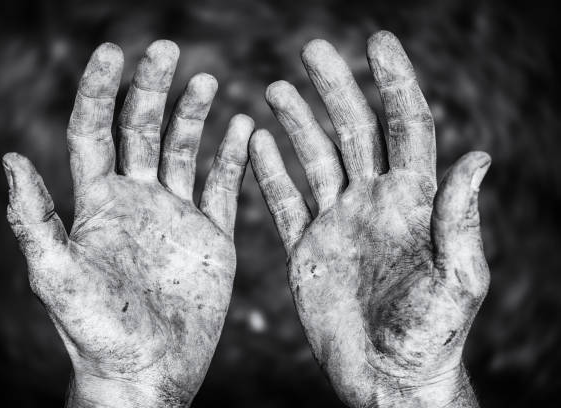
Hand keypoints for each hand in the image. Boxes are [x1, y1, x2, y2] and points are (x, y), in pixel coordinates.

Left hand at [4, 41, 253, 407]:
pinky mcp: (211, 235)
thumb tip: (9, 157)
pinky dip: (233, 156)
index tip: (114, 51)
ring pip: (185, 150)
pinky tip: (242, 128)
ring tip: (206, 81)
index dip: (100, 90)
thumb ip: (36, 219)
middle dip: (153, 88)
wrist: (147, 371)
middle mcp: (137, 200)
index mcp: (98, 203)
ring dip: (195, 114)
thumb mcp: (56, 276)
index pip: (95, 130)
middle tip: (167, 50)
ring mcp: (176, 215)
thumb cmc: (96, 332)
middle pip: (143, 129)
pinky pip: (223, 186)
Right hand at [250, 31, 488, 406]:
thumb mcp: (456, 280)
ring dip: (297, 123)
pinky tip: (256, 143)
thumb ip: (459, 221)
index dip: (394, 83)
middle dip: (335, 88)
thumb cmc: (431, 336)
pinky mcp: (308, 249)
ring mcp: (338, 223)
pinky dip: (270, 172)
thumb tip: (478, 158)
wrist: (389, 378)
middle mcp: (373, 203)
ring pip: (316, 158)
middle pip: (354, 130)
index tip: (377, 42)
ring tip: (276, 89)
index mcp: (411, 203)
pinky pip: (286, 202)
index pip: (405, 127)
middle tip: (312, 51)